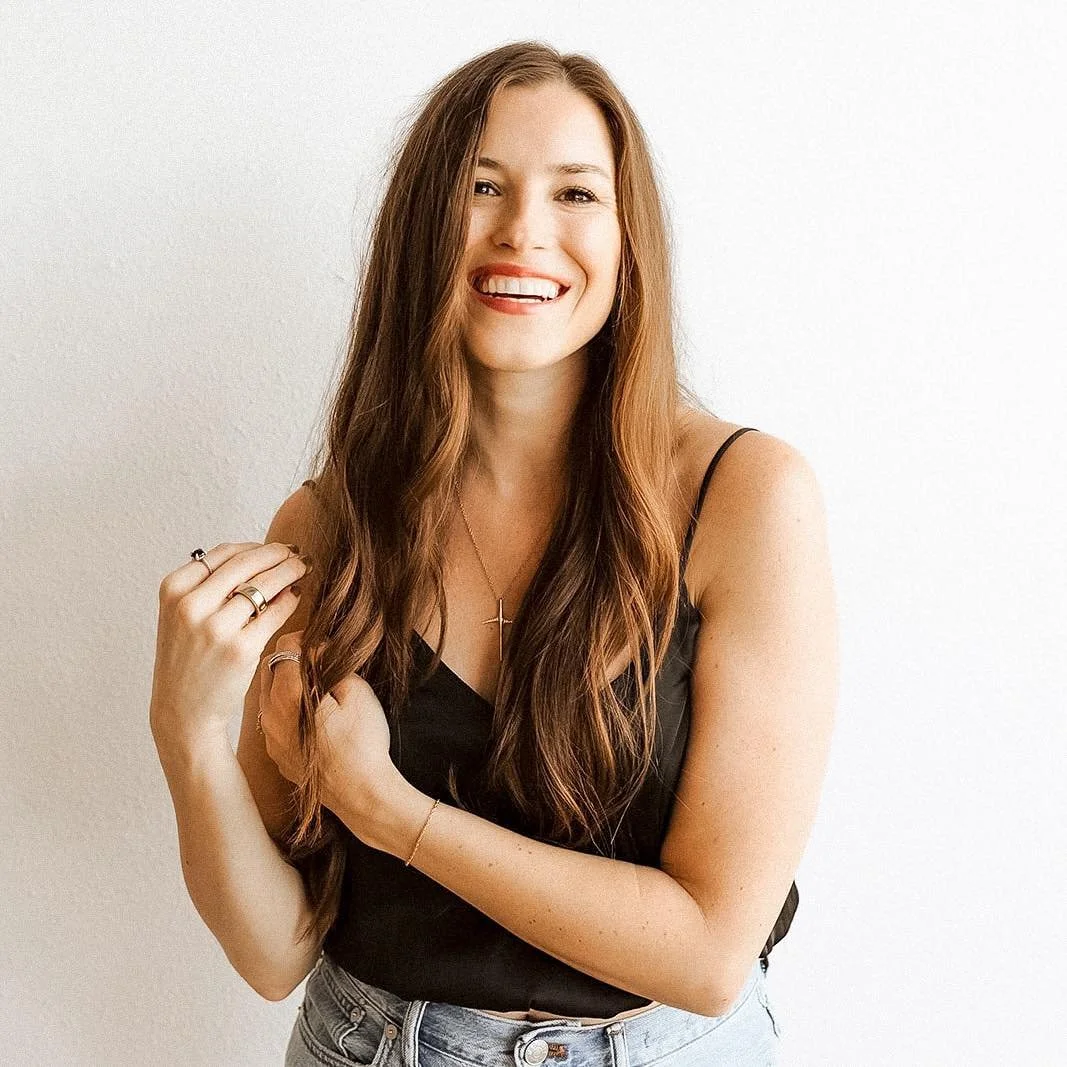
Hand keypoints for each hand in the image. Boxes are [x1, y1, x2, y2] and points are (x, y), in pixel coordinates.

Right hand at [150, 542, 307, 746]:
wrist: (184, 709)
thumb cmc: (188, 658)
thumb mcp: (183, 615)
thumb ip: (210, 585)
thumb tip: (259, 555)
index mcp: (174, 590)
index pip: (223, 553)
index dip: (255, 547)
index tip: (274, 547)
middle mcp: (192, 605)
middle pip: (247, 563)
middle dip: (279, 553)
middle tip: (298, 552)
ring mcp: (217, 628)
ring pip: (265, 584)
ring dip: (290, 571)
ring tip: (303, 567)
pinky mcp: (242, 648)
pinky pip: (275, 612)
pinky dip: (290, 598)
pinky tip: (296, 593)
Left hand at [258, 630, 400, 828]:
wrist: (361, 795)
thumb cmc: (363, 744)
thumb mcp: (357, 693)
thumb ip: (335, 666)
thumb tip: (322, 653)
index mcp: (287, 698)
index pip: (283, 652)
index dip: (302, 638)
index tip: (320, 638)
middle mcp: (270, 717)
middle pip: (268, 670)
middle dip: (289, 655)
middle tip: (314, 652)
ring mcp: (271, 739)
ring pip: (267, 695)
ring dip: (285, 680)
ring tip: (312, 678)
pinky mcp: (278, 755)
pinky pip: (273, 719)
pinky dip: (285, 705)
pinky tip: (309, 708)